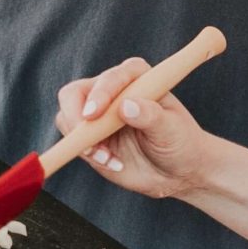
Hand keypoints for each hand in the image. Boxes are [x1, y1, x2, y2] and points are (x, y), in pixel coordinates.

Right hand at [54, 58, 214, 199]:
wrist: (178, 170)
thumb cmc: (180, 143)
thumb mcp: (171, 129)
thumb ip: (151, 116)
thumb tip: (127, 106)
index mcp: (136, 77)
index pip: (110, 78)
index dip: (99, 94)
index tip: (94, 115)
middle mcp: (112, 90)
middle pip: (74, 93)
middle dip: (75, 117)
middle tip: (87, 142)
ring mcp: (97, 113)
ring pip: (67, 118)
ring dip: (82, 142)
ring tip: (109, 158)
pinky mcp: (89, 136)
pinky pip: (72, 141)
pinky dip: (86, 154)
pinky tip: (111, 162)